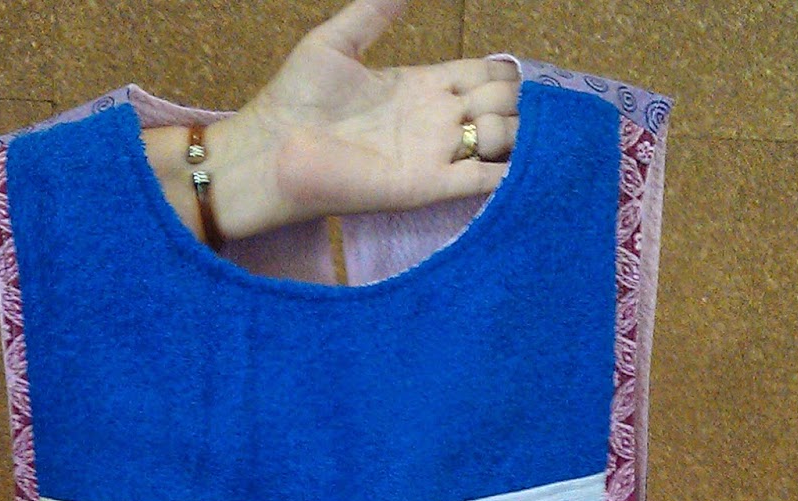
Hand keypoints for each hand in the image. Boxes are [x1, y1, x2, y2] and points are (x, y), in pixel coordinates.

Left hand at [204, 0, 518, 237]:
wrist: (272, 150)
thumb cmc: (296, 98)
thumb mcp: (338, 40)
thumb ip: (375, 10)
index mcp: (422, 85)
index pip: (482, 76)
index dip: (502, 72)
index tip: (512, 70)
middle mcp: (436, 122)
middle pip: (500, 106)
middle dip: (514, 99)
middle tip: (508, 98)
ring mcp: (435, 155)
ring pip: (500, 140)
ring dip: (514, 128)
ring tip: (498, 124)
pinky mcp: (428, 186)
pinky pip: (482, 182)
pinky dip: (509, 173)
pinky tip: (524, 158)